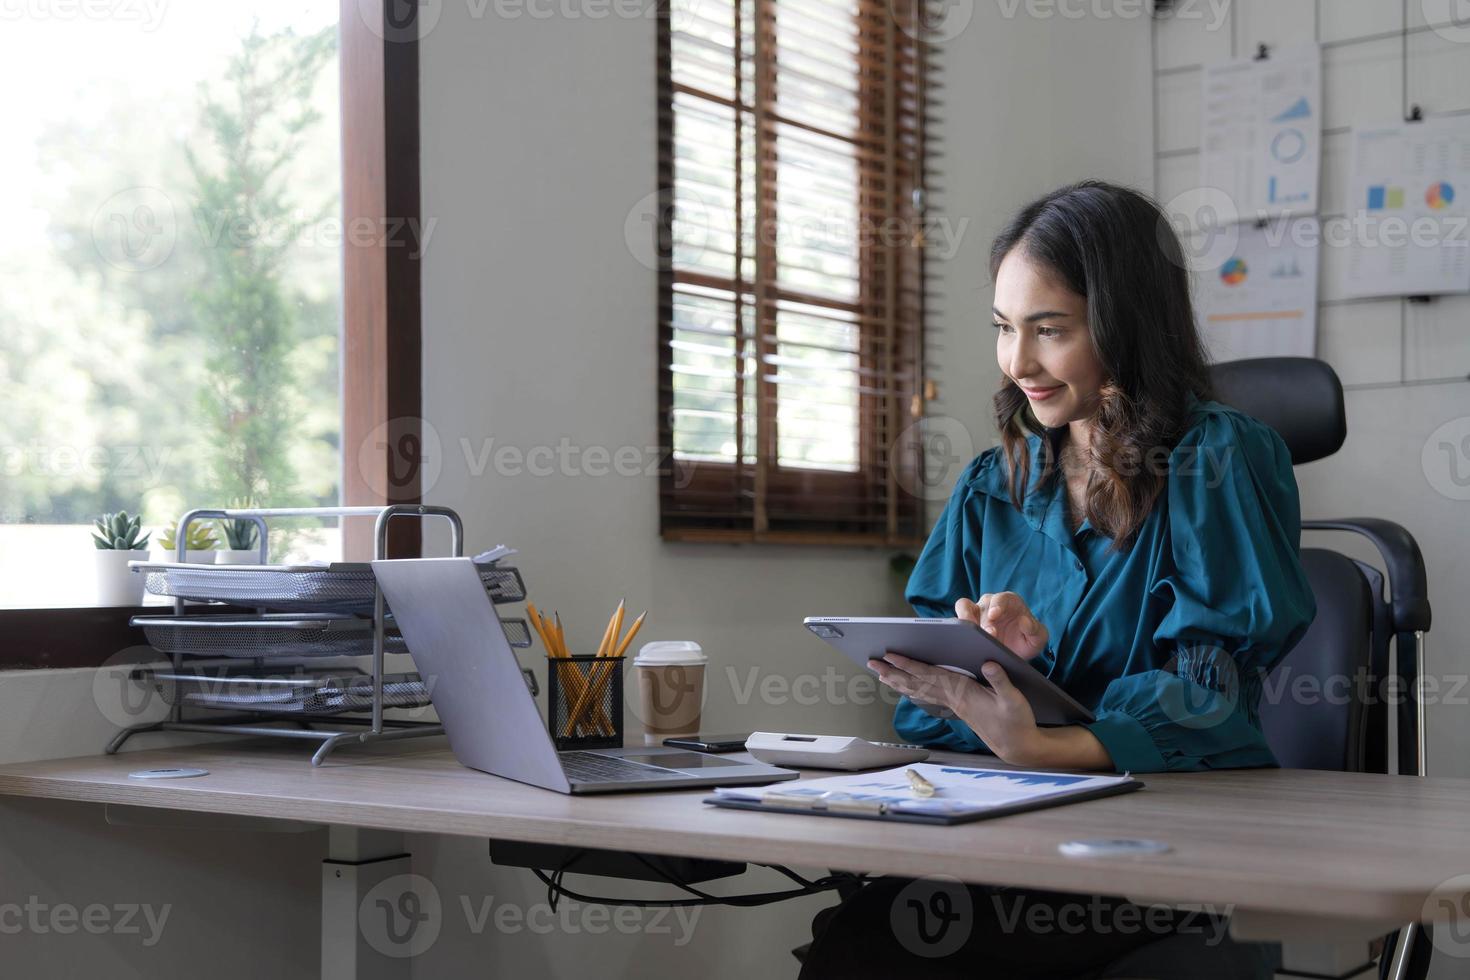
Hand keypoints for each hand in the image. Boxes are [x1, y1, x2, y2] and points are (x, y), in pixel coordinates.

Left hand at [869, 652, 1043, 763]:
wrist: (1017, 746)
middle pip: (917, 683)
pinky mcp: (958, 708)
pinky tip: (906, 688)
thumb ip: (1000, 681)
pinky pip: (929, 697)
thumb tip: (988, 663)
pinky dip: (914, 690)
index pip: (930, 675)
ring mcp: (953, 704)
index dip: (909, 665)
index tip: (890, 656)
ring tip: (881, 674)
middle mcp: (953, 698)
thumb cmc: (1016, 721)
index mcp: (963, 692)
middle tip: (872, 663)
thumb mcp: (1014, 699)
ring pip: (920, 691)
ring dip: (899, 681)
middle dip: (894, 672)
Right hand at [958, 593, 1047, 660]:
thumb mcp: (1038, 638)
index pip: (1002, 599)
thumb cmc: (1027, 640)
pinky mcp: (967, 623)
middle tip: (988, 635)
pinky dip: (957, 626)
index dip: (997, 605)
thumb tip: (1025, 621)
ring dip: (965, 619)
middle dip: (984, 620)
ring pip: (964, 607)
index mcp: (1010, 601)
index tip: (994, 615)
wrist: (1017, 651)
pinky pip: (958, 620)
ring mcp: (977, 612)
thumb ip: (1036, 630)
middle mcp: (991, 603)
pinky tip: (961, 639)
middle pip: (983, 605)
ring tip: (968, 634)